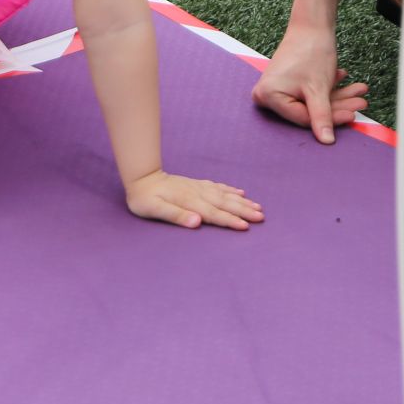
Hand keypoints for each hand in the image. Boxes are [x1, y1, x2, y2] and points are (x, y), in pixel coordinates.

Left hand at [125, 169, 262, 230]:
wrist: (142, 177)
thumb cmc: (145, 198)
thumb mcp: (154, 210)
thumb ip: (176, 216)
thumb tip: (197, 221)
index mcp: (190, 202)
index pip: (214, 214)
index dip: (230, 220)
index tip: (246, 226)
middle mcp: (198, 194)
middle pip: (225, 203)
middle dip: (244, 211)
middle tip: (261, 217)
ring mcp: (199, 187)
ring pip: (225, 195)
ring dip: (242, 201)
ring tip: (258, 207)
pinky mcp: (197, 184)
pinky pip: (218, 186)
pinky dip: (231, 189)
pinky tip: (241, 192)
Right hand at [253, 25, 367, 143]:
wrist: (311, 24)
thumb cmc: (310, 51)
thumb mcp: (318, 89)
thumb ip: (322, 117)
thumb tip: (326, 141)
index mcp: (268, 96)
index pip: (304, 119)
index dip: (331, 118)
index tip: (352, 115)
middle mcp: (267, 94)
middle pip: (310, 111)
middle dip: (339, 105)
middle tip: (360, 102)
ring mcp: (277, 88)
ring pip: (313, 101)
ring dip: (338, 96)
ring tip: (358, 91)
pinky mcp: (288, 83)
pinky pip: (310, 92)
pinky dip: (329, 88)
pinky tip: (343, 80)